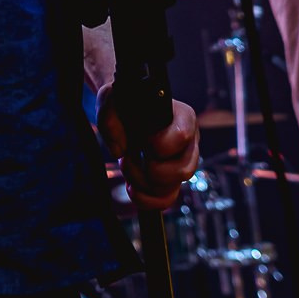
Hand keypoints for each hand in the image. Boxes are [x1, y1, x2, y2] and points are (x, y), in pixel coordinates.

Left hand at [98, 86, 201, 212]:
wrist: (126, 110)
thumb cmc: (125, 102)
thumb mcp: (112, 96)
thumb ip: (109, 113)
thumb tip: (120, 150)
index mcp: (182, 117)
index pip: (183, 136)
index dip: (160, 145)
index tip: (141, 141)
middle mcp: (189, 142)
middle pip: (183, 171)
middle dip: (150, 170)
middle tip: (129, 156)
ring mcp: (181, 163)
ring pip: (173, 189)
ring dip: (143, 184)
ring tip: (127, 166)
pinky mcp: (170, 180)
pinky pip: (165, 201)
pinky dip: (146, 200)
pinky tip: (132, 186)